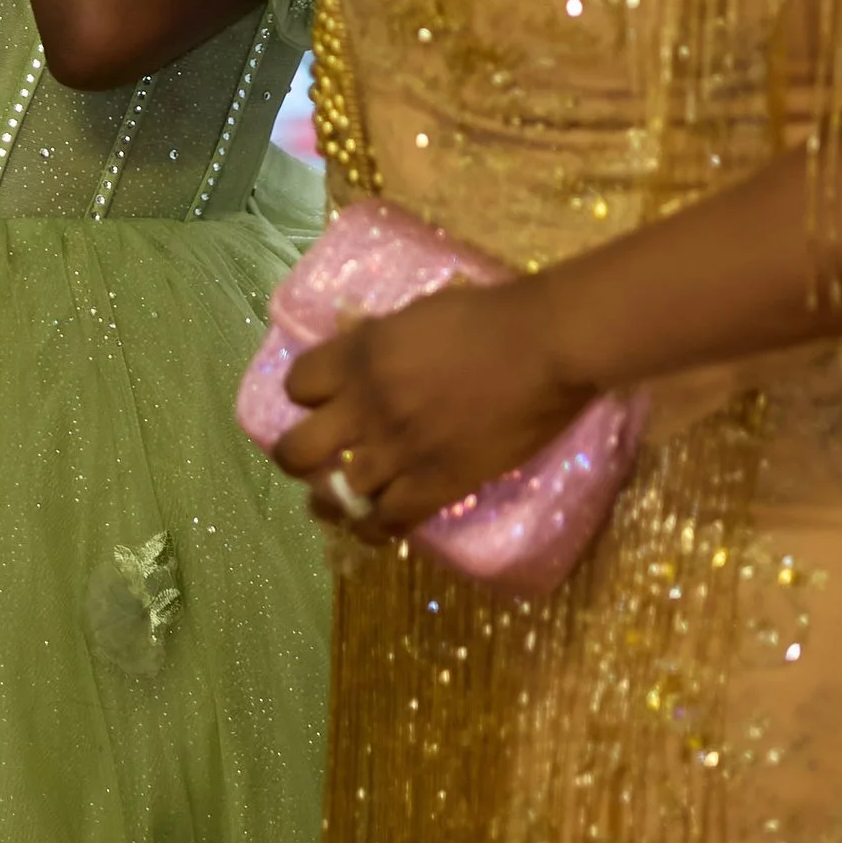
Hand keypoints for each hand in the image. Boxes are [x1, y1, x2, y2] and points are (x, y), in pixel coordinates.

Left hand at [273, 274, 594, 532]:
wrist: (545, 347)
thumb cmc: (488, 316)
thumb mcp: (414, 314)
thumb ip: (377, 341)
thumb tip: (357, 351)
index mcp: (358, 355)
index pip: (296, 385)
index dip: (305, 396)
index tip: (322, 402)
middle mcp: (365, 406)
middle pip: (296, 451)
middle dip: (299, 458)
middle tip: (316, 461)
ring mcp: (398, 450)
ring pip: (335, 496)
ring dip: (333, 501)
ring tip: (340, 503)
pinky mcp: (437, 484)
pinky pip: (388, 521)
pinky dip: (377, 528)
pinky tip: (377, 526)